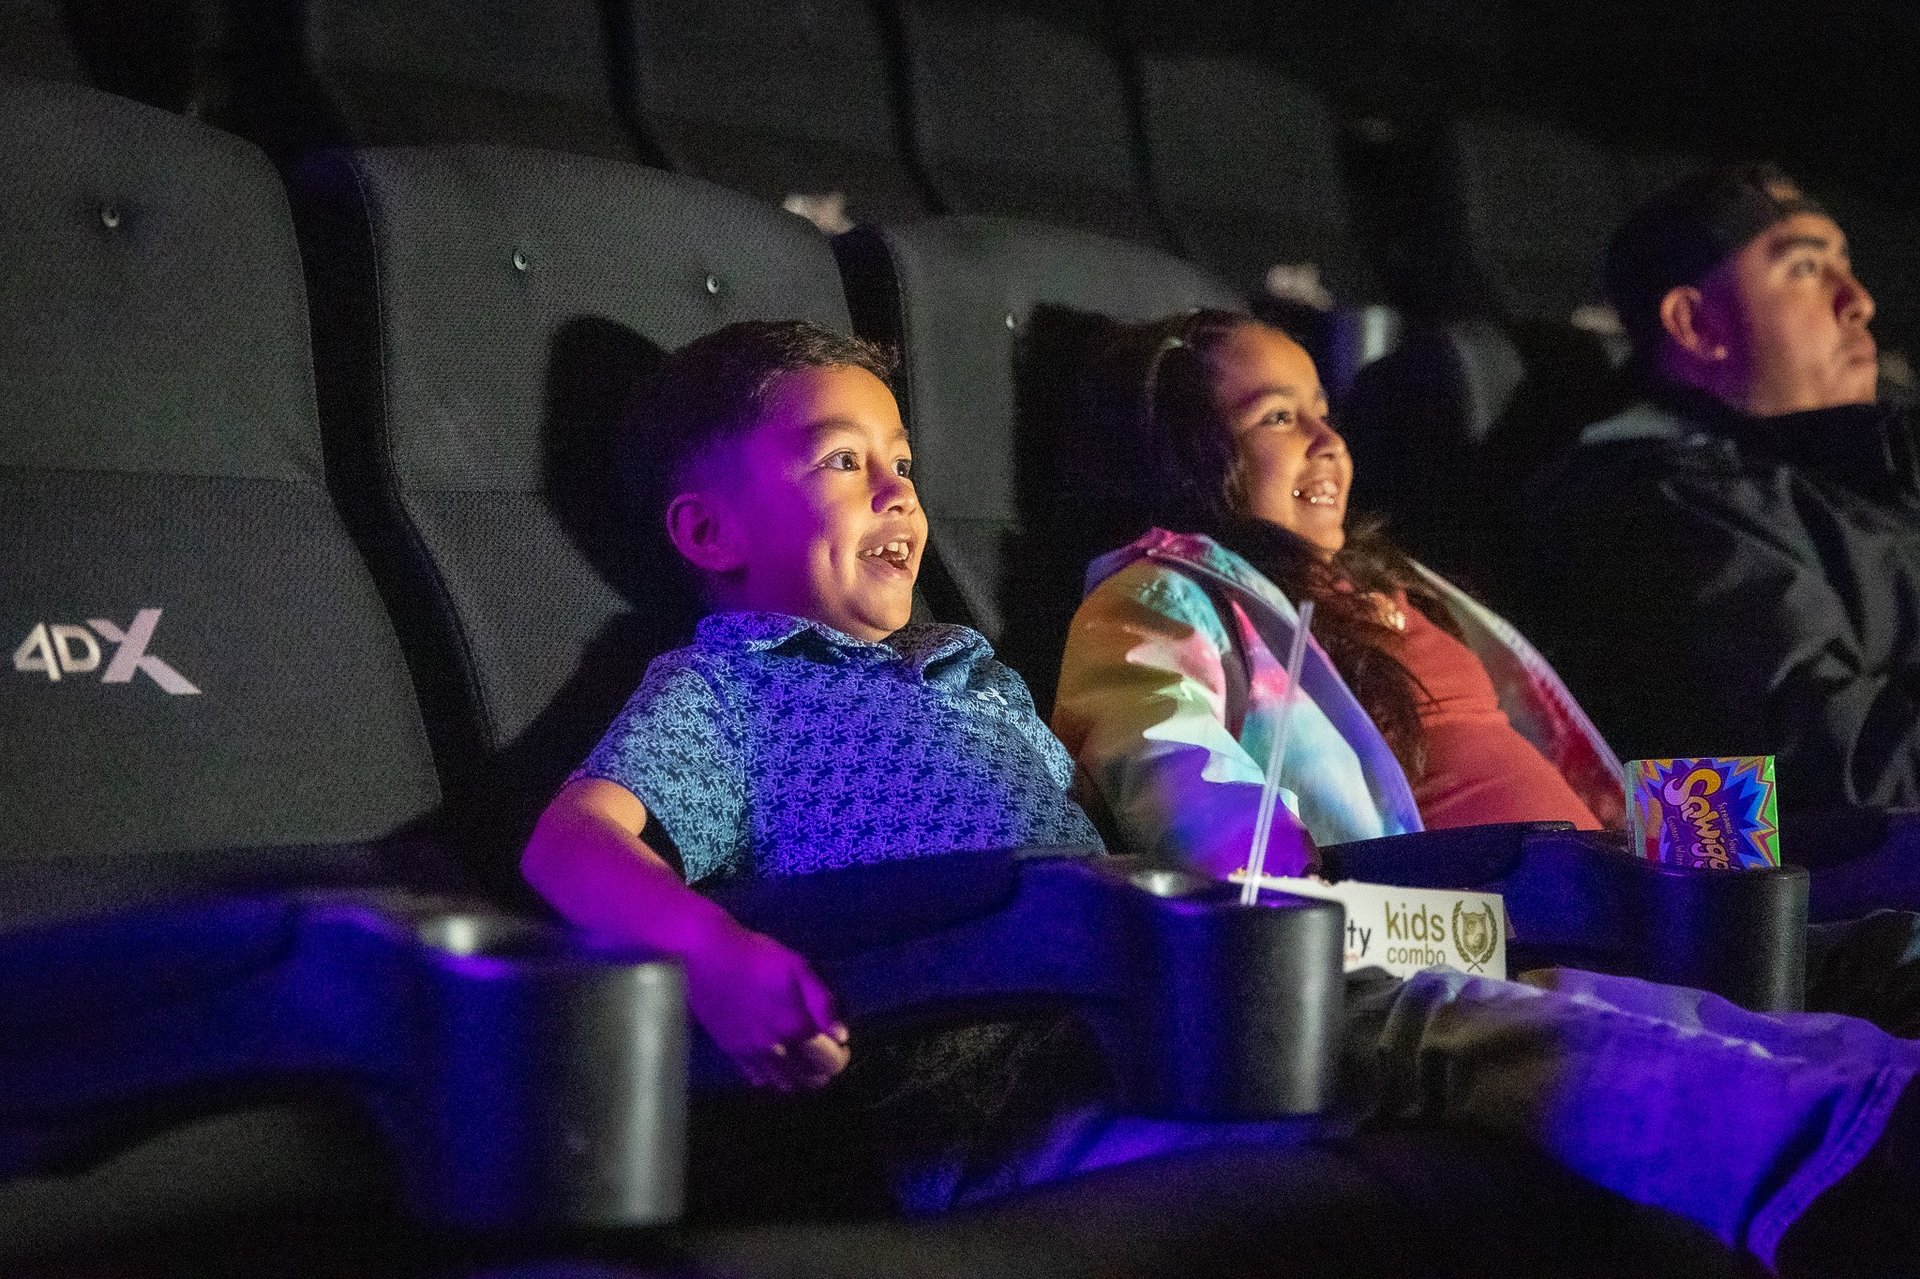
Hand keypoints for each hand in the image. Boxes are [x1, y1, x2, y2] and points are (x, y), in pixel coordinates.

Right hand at [683, 920, 850, 1090]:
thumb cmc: (759, 956)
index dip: (840, 1057)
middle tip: (824, 1061)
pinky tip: (773, 1072)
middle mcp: (776, 1047)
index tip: (841, 1048)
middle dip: (821, 1072)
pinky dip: (768, 1079)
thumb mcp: (799, 968)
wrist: (709, 955)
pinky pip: (754, 1076)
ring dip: (797, 1080)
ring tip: (803, 1071)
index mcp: (797, 1026)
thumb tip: (840, 1035)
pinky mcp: (731, 1049)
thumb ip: (822, 1003)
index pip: (828, 1060)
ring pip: (781, 1081)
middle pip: (807, 1076)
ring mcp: (752, 1051)